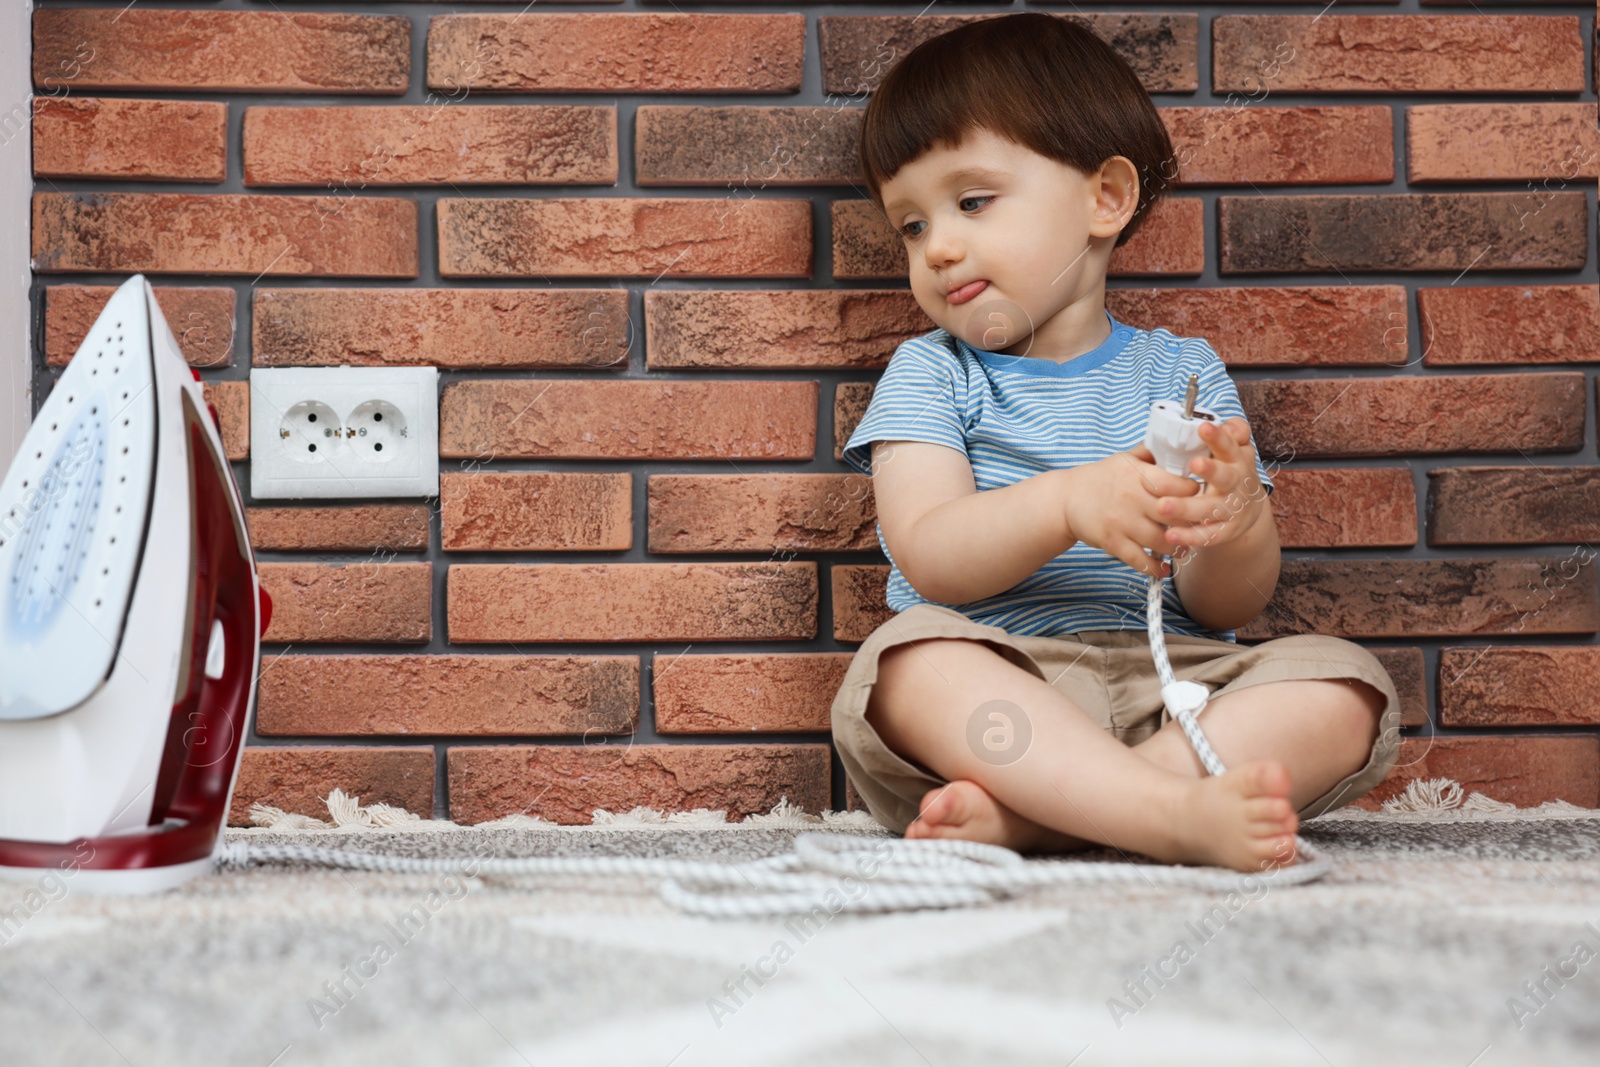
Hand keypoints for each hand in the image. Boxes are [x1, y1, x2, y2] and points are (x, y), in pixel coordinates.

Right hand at [1063, 445, 1202, 578]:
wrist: (1064, 500)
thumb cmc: (1099, 478)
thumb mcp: (1124, 459)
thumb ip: (1151, 453)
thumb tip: (1179, 444)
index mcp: (1137, 475)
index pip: (1176, 485)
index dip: (1192, 492)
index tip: (1198, 497)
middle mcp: (1131, 498)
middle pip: (1174, 515)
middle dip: (1190, 523)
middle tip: (1197, 526)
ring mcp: (1121, 522)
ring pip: (1161, 540)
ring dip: (1177, 548)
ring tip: (1184, 547)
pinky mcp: (1112, 542)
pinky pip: (1140, 560)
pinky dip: (1154, 568)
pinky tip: (1163, 568)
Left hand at [1152, 417, 1268, 554]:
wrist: (1247, 508)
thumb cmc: (1230, 470)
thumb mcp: (1235, 449)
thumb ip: (1231, 434)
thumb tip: (1228, 424)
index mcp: (1237, 460)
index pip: (1229, 446)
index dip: (1218, 437)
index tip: (1203, 428)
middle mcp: (1237, 484)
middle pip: (1226, 477)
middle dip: (1211, 471)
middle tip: (1192, 464)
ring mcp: (1233, 508)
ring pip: (1211, 509)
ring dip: (1187, 508)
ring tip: (1163, 506)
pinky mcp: (1226, 530)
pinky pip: (1208, 535)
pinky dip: (1189, 537)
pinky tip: (1169, 535)